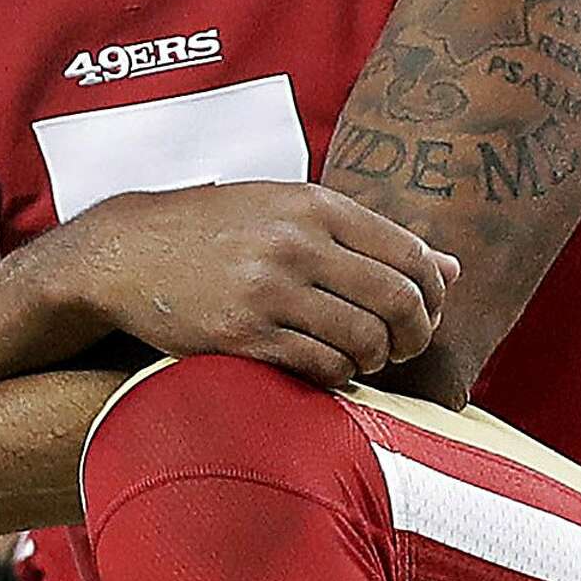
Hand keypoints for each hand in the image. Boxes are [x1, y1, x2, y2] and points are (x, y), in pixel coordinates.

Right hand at [53, 182, 458, 387]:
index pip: (411, 255)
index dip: (433, 295)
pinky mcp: (244, 336)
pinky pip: (321, 369)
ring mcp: (269, 291)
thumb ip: (369, 235)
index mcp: (314, 204)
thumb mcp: (289, 208)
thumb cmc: (217, 229)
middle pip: (398, 303)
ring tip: (359, 357)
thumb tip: (453, 268)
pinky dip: (335, 376)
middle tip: (402, 346)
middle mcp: (296, 243)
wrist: (128, 252)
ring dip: (373, 361)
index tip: (425, 313)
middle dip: (414, 335)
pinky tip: (322, 366)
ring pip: (365, 343)